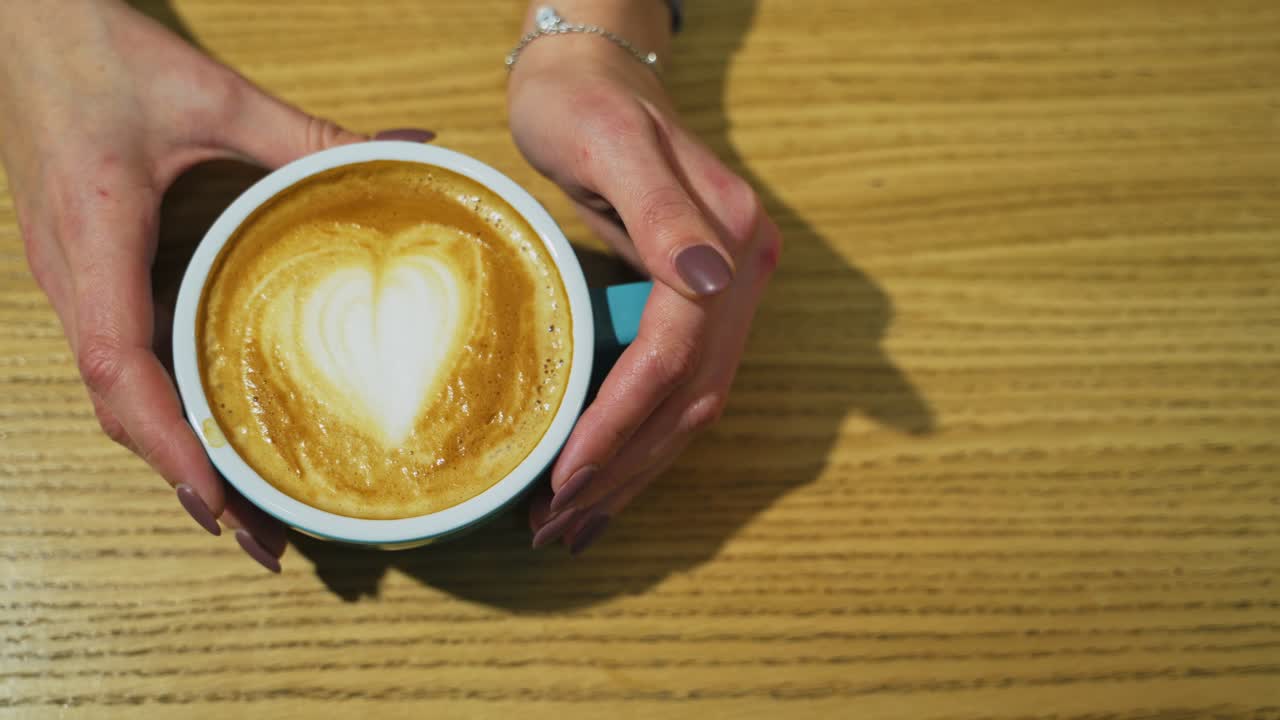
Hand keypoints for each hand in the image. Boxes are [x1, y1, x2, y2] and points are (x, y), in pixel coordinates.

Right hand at [0, 0, 431, 570]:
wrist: (15, 23)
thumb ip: (310, 132)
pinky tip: (211, 438)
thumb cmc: (96, 55)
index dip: (166, 442)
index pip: (116, 366)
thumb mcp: (213, 93)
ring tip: (243, 516)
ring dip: (173, 459)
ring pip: (116, 397)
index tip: (220, 500)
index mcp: (95, 240)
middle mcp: (74, 278)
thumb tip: (412, 152)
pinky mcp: (87, 274)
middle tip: (263, 541)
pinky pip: (120, 363)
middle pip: (119, 410)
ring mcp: (73, 282)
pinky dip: (163, 416)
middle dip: (185, 481)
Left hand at [507, 7, 781, 553]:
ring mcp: (728, 290)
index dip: (621, 424)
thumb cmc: (579, 102)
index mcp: (730, 235)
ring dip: (637, 469)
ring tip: (575, 521)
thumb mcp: (608, 142)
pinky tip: (605, 473)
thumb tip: (718, 283)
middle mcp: (741, 271)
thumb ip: (664, 210)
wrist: (586, 72)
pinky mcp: (702, 303)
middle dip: (627, 468)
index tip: (565, 478)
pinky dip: (642, 437)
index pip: (676, 356)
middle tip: (559, 524)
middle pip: (691, 397)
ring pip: (692, 405)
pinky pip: (679, 386)